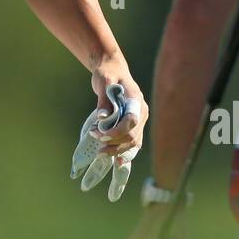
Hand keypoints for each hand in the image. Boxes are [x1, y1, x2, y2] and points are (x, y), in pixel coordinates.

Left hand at [70, 78, 147, 200]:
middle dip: (115, 145)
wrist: (112, 71)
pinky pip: (130, 145)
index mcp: (137, 101)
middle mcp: (140, 113)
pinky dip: (123, 155)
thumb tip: (102, 117)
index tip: (101, 134)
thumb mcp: (104, 81)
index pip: (132, 121)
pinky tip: (116, 166)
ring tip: (101, 155)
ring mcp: (137, 122)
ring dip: (117, 152)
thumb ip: (104, 99)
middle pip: (132, 136)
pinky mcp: (130, 127)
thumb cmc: (108, 74)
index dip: (117, 131)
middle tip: (98, 148)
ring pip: (132, 144)